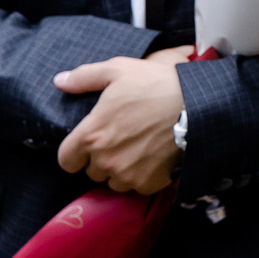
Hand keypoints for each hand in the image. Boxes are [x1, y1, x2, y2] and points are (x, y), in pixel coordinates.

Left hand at [54, 48, 189, 194]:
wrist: (199, 104)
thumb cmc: (157, 85)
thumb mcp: (119, 70)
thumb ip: (85, 77)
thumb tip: (59, 81)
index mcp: (91, 135)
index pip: (66, 160)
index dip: (75, 153)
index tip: (89, 145)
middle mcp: (106, 160)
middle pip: (92, 171)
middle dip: (103, 159)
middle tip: (122, 140)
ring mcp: (128, 174)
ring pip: (115, 181)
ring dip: (122, 170)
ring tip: (139, 150)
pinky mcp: (150, 182)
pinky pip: (138, 187)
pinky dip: (144, 177)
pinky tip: (154, 158)